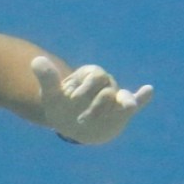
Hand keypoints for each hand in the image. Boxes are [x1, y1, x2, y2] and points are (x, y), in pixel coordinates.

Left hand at [29, 56, 152, 145]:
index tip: (71, 99)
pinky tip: (148, 90)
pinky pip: (136, 103)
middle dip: (96, 105)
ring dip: (118, 106)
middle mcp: (106, 83)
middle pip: (107, 89)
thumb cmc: (62, 107)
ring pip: (122, 99)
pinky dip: (142, 98)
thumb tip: (36, 59)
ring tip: (126, 108)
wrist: (71, 124)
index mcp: (91, 75)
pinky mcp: (122, 112)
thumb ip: (47, 78)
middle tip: (81, 120)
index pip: (93, 75)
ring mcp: (116, 97)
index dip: (83, 87)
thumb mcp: (52, 96)